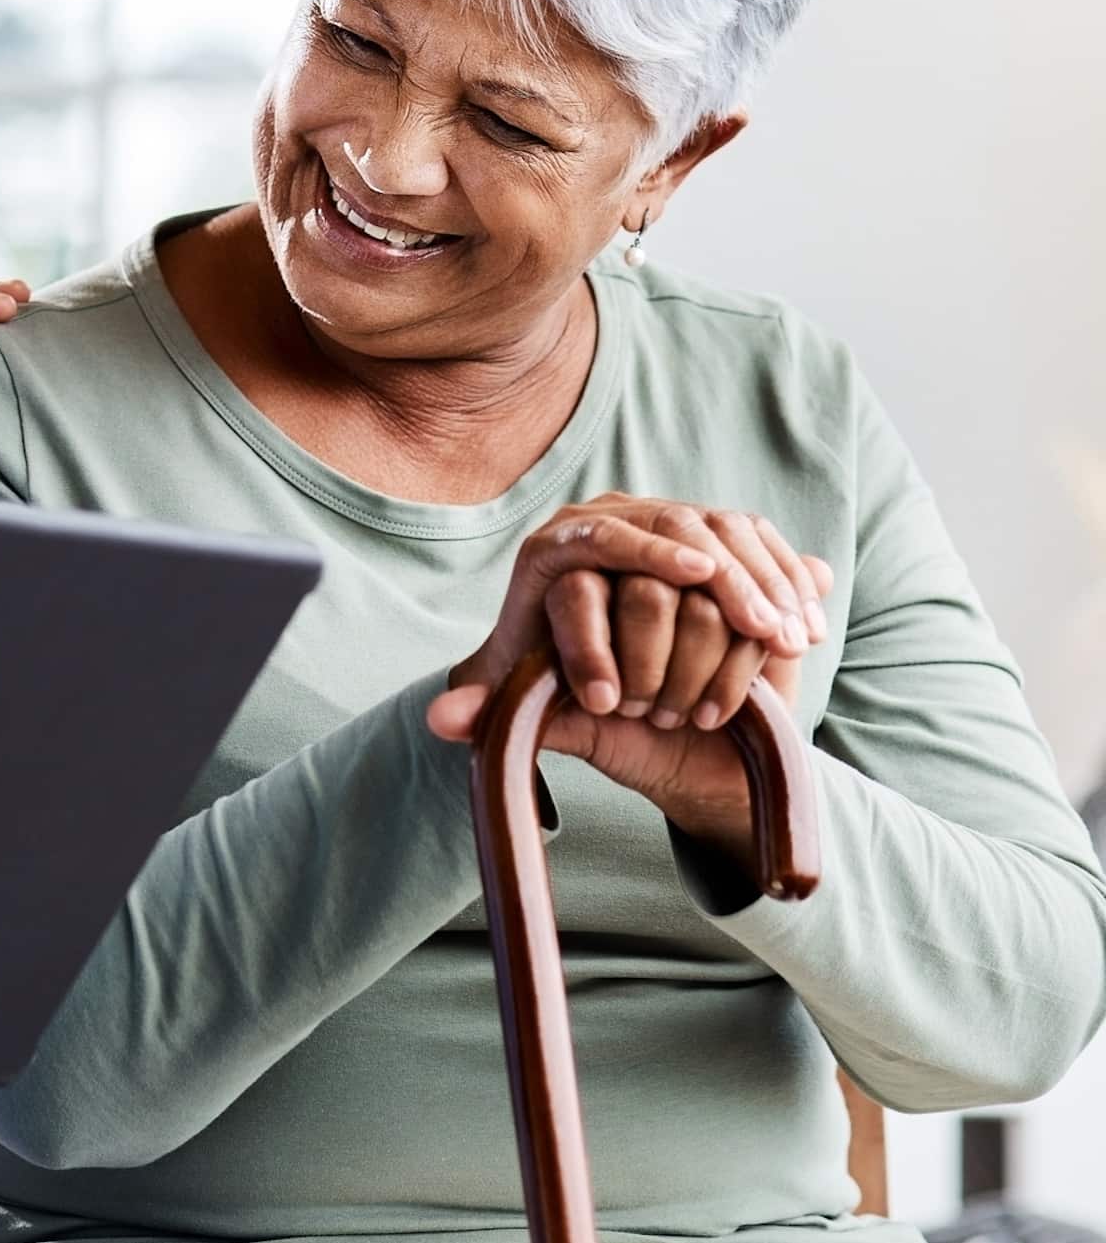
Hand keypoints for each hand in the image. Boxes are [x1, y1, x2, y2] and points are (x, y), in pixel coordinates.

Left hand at [434, 494, 819, 729]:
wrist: (633, 697)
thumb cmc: (575, 703)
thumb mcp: (534, 711)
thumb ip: (491, 714)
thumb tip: (441, 721)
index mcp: (553, 553)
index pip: (595, 539)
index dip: (645, 555)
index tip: (692, 578)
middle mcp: (607, 521)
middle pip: (671, 525)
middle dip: (721, 576)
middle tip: (756, 623)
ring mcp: (667, 523)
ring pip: (723, 530)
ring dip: (761, 584)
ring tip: (783, 636)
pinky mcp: (719, 537)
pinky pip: (759, 542)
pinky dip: (786, 582)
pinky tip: (803, 629)